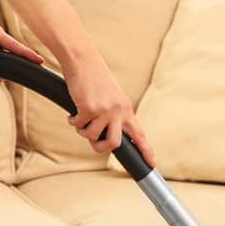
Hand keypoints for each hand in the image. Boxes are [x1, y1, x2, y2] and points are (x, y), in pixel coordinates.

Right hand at [64, 53, 156, 167]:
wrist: (84, 62)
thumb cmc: (95, 80)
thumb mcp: (112, 98)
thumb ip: (113, 116)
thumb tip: (103, 138)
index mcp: (126, 109)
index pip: (139, 134)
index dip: (146, 150)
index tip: (152, 164)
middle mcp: (118, 111)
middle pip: (114, 143)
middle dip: (100, 147)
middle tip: (93, 142)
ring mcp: (104, 110)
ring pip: (91, 136)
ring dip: (82, 130)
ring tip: (80, 118)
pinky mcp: (89, 108)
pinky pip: (78, 125)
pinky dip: (73, 120)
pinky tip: (73, 112)